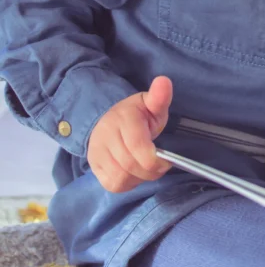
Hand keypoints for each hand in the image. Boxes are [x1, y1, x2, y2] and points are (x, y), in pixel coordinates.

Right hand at [87, 76, 172, 192]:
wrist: (106, 119)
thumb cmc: (135, 115)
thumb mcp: (150, 103)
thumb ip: (159, 97)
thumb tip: (164, 82)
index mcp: (122, 118)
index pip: (138, 146)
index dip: (156, 160)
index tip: (167, 161)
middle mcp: (105, 136)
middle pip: (130, 165)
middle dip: (151, 171)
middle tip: (160, 165)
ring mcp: (96, 153)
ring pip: (121, 178)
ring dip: (140, 178)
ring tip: (147, 167)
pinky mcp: (94, 167)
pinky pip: (113, 184)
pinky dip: (128, 183)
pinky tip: (134, 173)